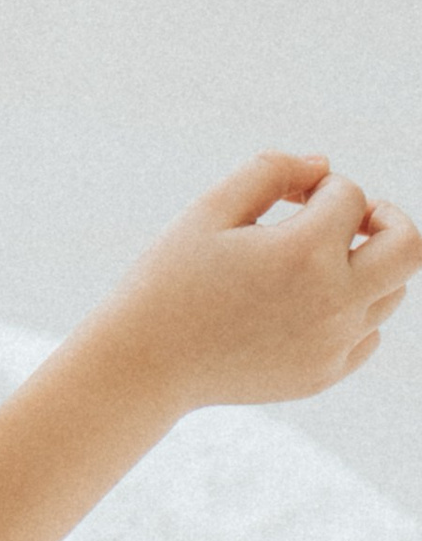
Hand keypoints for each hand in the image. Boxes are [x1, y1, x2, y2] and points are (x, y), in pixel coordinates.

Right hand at [85, 153, 420, 414]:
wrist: (145, 363)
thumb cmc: (170, 279)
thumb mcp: (209, 209)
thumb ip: (270, 172)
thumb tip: (323, 166)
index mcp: (304, 252)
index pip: (349, 196)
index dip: (318, 185)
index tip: (286, 196)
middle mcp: (334, 301)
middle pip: (408, 248)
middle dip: (385, 219)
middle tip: (351, 218)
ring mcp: (334, 343)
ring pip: (392, 292)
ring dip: (367, 264)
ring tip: (318, 259)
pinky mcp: (325, 374)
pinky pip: (368, 334)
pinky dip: (352, 310)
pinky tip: (306, 302)